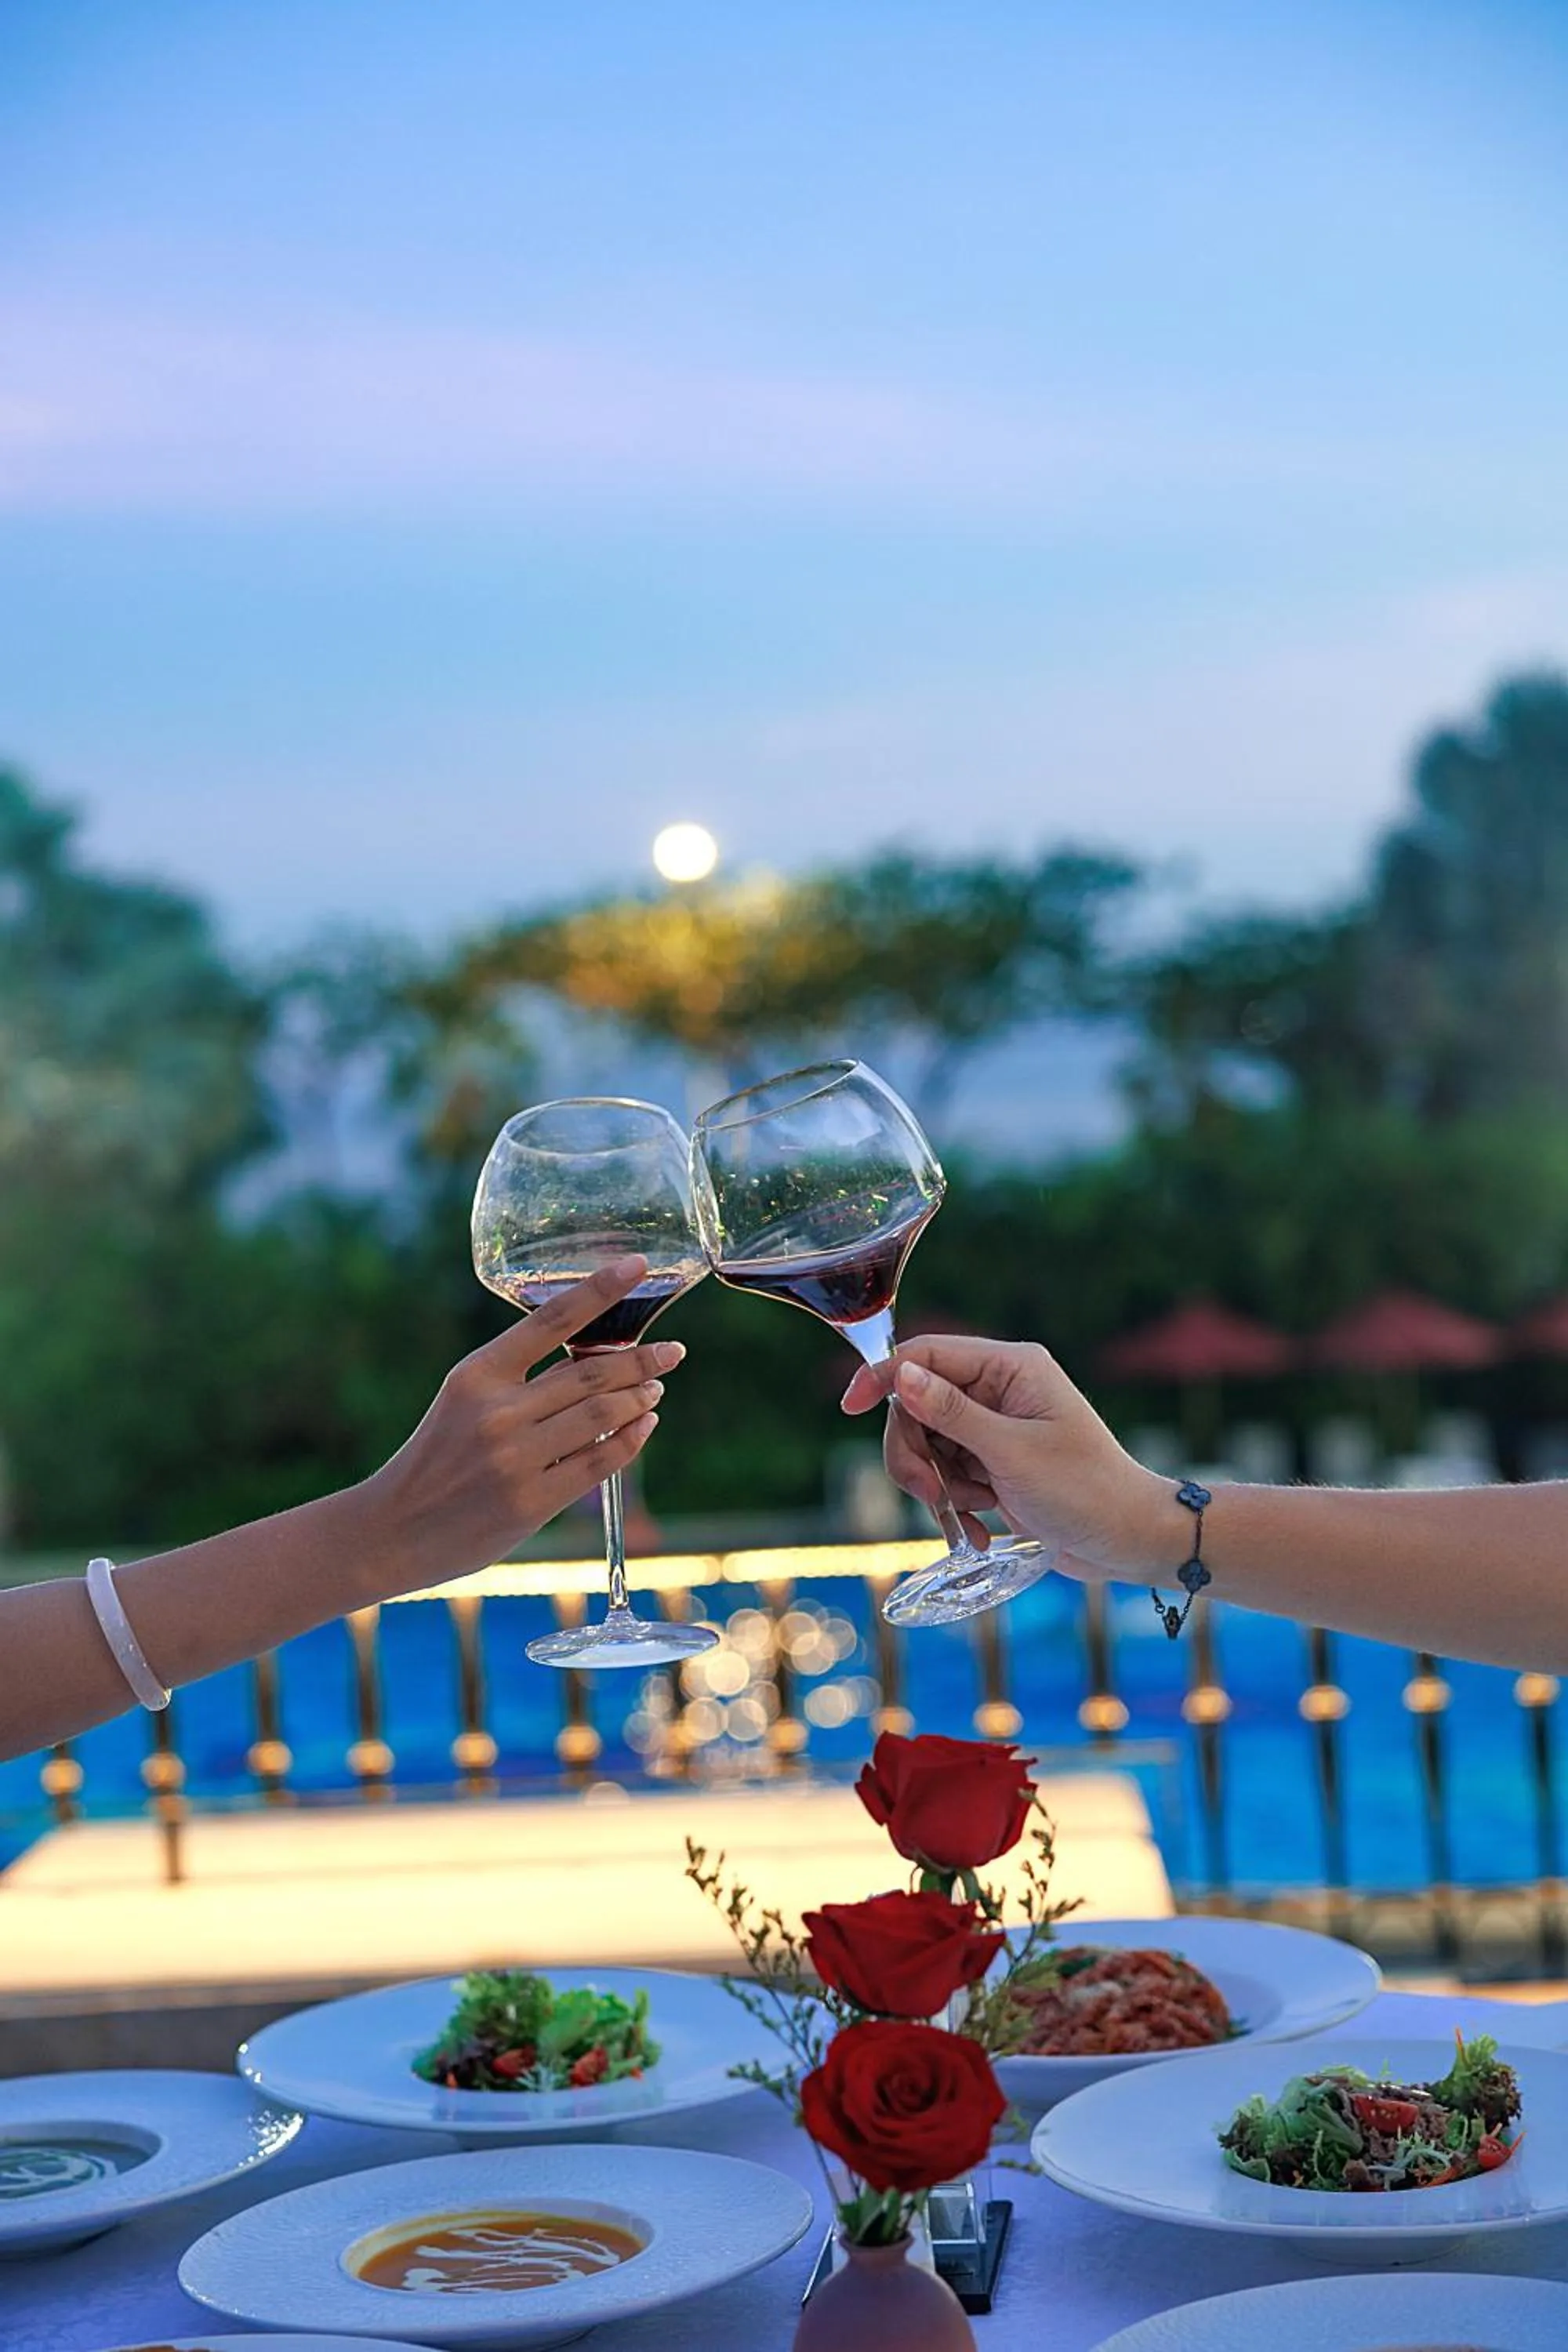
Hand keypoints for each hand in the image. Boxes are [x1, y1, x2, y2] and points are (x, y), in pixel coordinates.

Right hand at [358, 1255, 682, 1597]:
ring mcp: (515, 1458)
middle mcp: (497, 1412)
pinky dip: (631, 1438)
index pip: (551, 1320)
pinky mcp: (531, 1500)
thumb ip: (520, 1381)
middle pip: (592, 1373)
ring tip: (655, 1388)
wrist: (392, 1530)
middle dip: (644, 1359)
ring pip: (603, 1414)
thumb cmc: (437, 1458)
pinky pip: (600, 1460)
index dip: (600, 1289)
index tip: (638, 1265)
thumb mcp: (463, 1401)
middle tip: (674, 1351)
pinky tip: (644, 1424)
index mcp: (477, 1374)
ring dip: (640, 1397)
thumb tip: (598, 1362)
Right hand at [840, 1334, 1175, 1583]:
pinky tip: (981, 1530)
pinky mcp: (993, 1464)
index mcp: (1011, 1368)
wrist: (1127, 1541)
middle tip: (931, 1494)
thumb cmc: (1085, 1490)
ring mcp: (995, 1428)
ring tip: (974, 1516)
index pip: (927, 1354)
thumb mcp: (1013, 1452)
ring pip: (926, 1447)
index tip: (849, 1407)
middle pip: (916, 1407)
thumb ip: (953, 1413)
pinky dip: (954, 1506)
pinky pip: (946, 1477)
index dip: (884, 1377)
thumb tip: (902, 1375)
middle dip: (915, 1454)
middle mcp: (1000, 1390)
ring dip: (939, 1488)